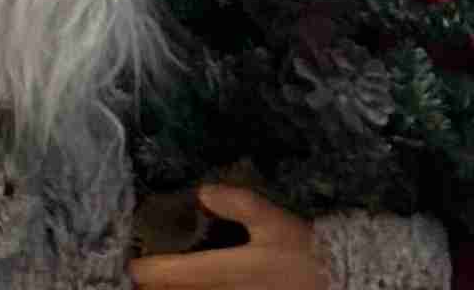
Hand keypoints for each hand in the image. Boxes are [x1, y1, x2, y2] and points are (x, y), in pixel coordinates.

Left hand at [129, 185, 328, 289]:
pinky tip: (190, 289)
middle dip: (153, 287)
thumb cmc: (310, 255)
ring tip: (155, 285)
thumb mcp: (277, 223)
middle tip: (136, 276)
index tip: (128, 263)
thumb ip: (240, 205)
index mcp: (228, 272)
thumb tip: (202, 192)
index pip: (172, 275)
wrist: (345, 283)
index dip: (144, 270)